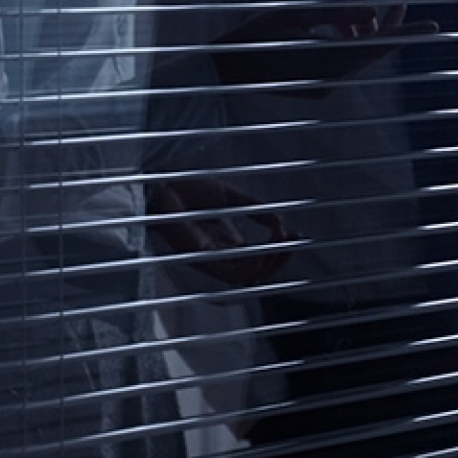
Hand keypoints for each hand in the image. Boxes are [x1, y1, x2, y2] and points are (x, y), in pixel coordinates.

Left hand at [147, 174, 291, 288]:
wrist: (163, 181)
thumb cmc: (187, 187)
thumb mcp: (231, 196)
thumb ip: (255, 209)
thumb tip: (279, 222)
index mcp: (226, 240)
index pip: (258, 257)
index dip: (278, 249)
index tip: (294, 234)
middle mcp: (220, 253)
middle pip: (256, 271)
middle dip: (279, 259)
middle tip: (292, 241)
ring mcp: (209, 257)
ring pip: (246, 276)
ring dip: (268, 264)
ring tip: (282, 246)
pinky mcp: (199, 257)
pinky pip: (230, 273)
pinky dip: (250, 265)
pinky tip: (262, 251)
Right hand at [212, 0, 436, 90]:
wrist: (223, 72)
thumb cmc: (253, 38)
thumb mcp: (295, 16)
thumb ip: (334, 13)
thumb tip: (371, 10)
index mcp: (328, 62)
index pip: (379, 45)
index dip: (409, 32)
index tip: (436, 25)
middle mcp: (332, 79)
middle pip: (373, 48)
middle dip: (388, 21)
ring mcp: (325, 85)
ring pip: (358, 53)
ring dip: (362, 27)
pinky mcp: (317, 86)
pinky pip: (342, 59)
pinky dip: (345, 38)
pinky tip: (340, 17)